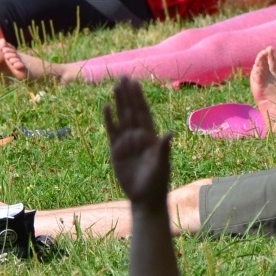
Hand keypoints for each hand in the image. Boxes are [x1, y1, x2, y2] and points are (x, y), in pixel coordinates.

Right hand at [104, 78, 171, 204]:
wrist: (144, 198)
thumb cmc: (156, 183)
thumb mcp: (161, 166)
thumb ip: (163, 149)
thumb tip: (169, 132)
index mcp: (151, 137)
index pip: (144, 113)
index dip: (139, 98)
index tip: (135, 83)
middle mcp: (139, 136)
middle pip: (132, 110)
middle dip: (128, 94)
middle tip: (124, 77)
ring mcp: (127, 142)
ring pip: (122, 117)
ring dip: (119, 102)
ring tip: (115, 86)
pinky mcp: (116, 150)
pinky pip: (111, 130)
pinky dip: (109, 119)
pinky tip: (106, 107)